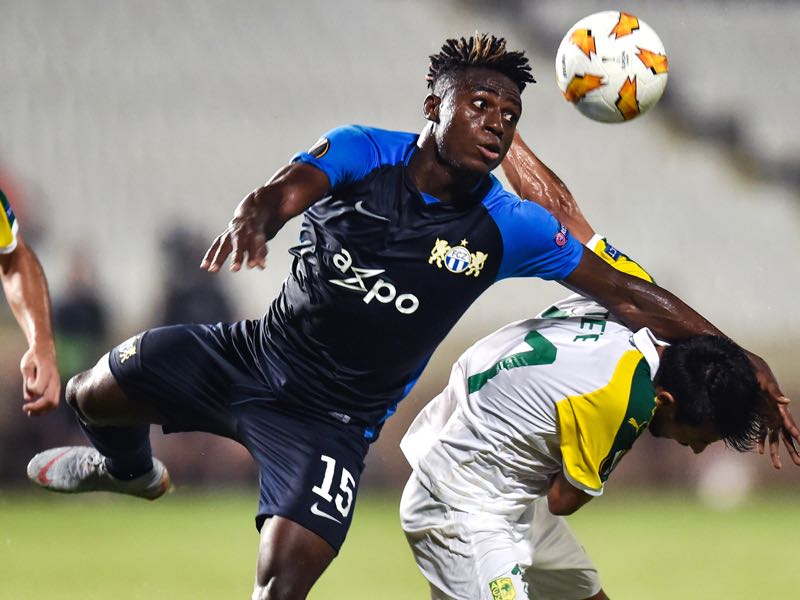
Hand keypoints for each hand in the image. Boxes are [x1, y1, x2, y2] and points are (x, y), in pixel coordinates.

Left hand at [20, 342, 59, 415]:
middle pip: (50, 401)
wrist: (46, 350)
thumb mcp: (26, 366)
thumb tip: (28, 397)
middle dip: (37, 408)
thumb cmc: (35, 357)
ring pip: (54, 404)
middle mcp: (55, 380)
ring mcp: (57, 384)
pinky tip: (36, 410)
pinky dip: (45, 409)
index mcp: (47, 372)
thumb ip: (27, 382)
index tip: (27, 381)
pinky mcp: (56, 388)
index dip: (30, 388)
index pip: (38, 388)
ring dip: (41, 411)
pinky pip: (54, 402)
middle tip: (25, 408)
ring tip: (30, 413)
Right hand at [200, 213, 267, 272]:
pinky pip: (215, 246)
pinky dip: (209, 256)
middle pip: (238, 244)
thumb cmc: (255, 233)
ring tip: (213, 270)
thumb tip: (261, 266)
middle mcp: (240, 233)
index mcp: (253, 233)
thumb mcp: (261, 241)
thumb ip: (261, 253)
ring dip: (218, 258)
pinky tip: (204, 266)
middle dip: (236, 257)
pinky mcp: (222, 238)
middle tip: (235, 269)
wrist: (247, 217)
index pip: (253, 245)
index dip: (253, 255)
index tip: (252, 265)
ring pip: (224, 246)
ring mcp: (229, 235)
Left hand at [748, 352, 799, 468]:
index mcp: (778, 407)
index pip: (789, 422)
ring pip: (774, 438)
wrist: (748, 368)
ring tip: (778, 466)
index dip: (795, 433)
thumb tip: (787, 401)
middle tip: (799, 463)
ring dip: (776, 451)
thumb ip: (775, 392)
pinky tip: (758, 451)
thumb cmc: (757, 373)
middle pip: (786, 435)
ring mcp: (769, 416)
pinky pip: (761, 432)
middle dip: (793, 449)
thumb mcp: (765, 381)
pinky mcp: (760, 416)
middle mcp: (776, 414)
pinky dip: (760, 441)